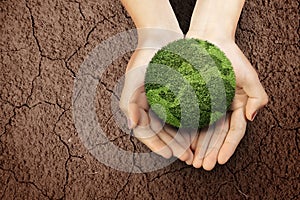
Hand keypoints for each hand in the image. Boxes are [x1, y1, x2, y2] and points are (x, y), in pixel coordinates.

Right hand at [119, 30, 193, 163]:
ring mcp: (158, 102)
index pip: (145, 132)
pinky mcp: (170, 96)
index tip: (171, 155)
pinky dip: (186, 125)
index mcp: (135, 106)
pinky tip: (196, 132)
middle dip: (173, 146)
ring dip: (180, 139)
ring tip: (193, 149)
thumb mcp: (134, 79)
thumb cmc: (145, 57)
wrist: (159, 36)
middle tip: (187, 157)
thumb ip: (130, 103)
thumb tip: (131, 126)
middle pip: (159, 133)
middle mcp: (146, 106)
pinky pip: (178, 115)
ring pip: (170, 127)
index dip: (157, 145)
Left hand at [186, 34, 268, 169]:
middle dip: (211, 152)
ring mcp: (208, 105)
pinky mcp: (194, 100)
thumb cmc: (229, 55)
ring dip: (201, 148)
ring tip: (195, 161)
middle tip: (204, 166)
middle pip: (218, 135)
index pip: (234, 131)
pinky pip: (192, 120)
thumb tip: (251, 117)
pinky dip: (190, 133)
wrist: (208, 39)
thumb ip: (256, 97)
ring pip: (205, 131)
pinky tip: (186, 144)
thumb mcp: (249, 75)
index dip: (228, 147)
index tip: (220, 160)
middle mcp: (222, 107)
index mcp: (237, 104)